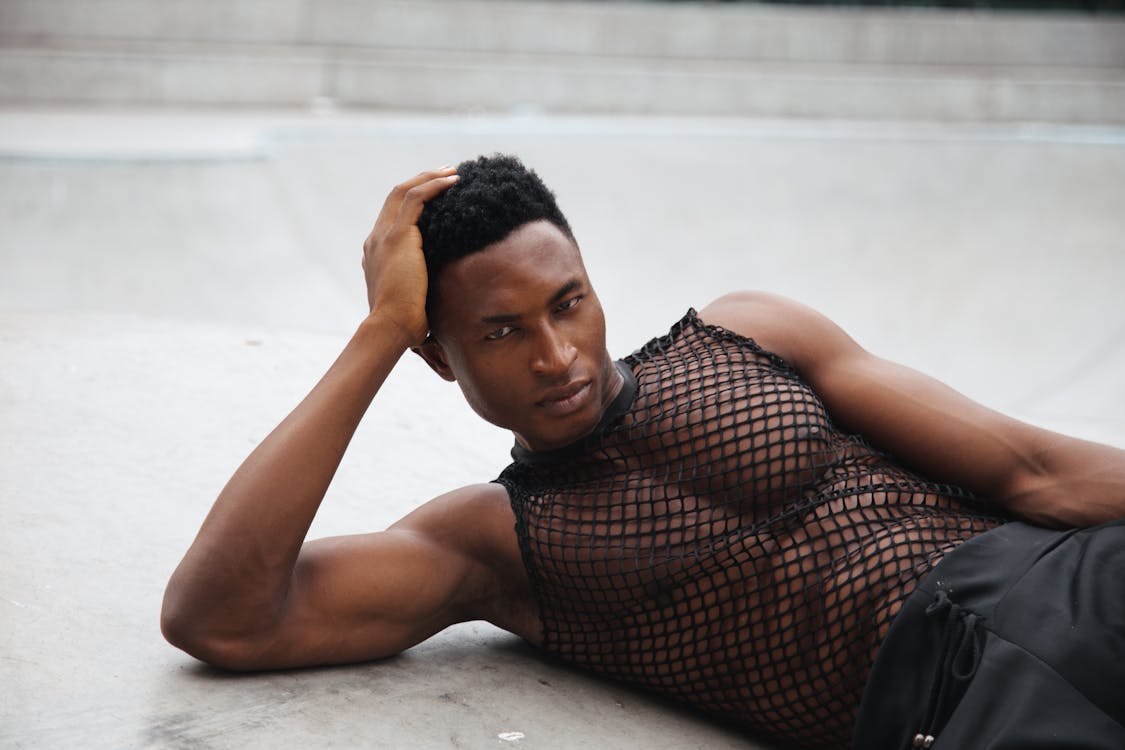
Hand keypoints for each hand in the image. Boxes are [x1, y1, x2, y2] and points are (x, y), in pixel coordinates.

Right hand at [362, 167, 458, 344]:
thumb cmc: (404, 322)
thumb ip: (419, 285)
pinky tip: (452, 181)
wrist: (391, 327)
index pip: (393, 215)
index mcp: (376, 252)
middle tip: (446, 174)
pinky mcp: (397, 236)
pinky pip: (415, 199)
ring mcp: (383, 236)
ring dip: (429, 178)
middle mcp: (375, 239)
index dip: (414, 201)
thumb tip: (439, 291)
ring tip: (453, 173)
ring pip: (404, 192)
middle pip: (395, 197)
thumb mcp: (411, 296)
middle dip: (421, 181)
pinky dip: (434, 186)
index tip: (436, 196)